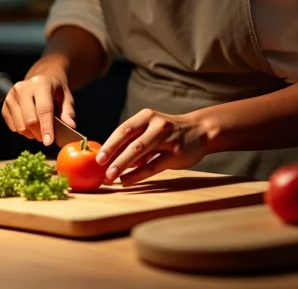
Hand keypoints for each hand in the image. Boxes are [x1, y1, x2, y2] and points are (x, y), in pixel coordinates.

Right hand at [1, 72, 75, 146]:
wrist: (41, 79)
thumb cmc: (55, 90)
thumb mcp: (66, 97)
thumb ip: (68, 111)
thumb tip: (70, 126)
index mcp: (41, 83)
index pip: (43, 109)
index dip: (46, 127)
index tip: (49, 142)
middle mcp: (23, 88)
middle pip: (30, 120)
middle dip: (40, 133)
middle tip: (47, 137)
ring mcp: (11, 96)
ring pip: (20, 126)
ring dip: (31, 134)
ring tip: (39, 131)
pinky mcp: (4, 104)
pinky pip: (12, 127)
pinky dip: (22, 132)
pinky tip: (30, 126)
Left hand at [95, 109, 213, 185]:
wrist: (200, 131)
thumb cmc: (168, 132)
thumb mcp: (151, 129)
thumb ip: (133, 140)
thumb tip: (109, 157)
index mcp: (146, 116)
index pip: (124, 129)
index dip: (110, 144)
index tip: (97, 157)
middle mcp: (156, 125)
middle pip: (131, 141)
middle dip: (114, 155)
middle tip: (100, 168)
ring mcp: (167, 139)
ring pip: (141, 152)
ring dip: (123, 165)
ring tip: (110, 178)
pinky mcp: (176, 154)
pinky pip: (153, 166)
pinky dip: (138, 175)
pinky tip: (126, 181)